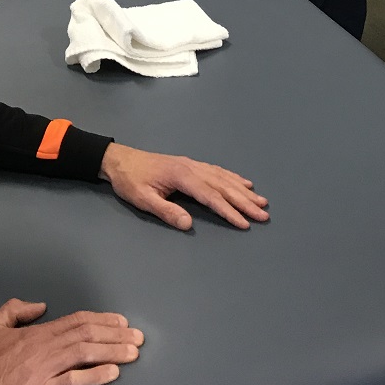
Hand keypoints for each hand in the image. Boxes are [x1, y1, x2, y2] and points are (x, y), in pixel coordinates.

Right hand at [0, 298, 142, 384]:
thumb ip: (16, 310)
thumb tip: (40, 306)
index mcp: (36, 331)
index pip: (76, 321)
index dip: (101, 320)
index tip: (121, 321)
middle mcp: (45, 347)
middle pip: (86, 335)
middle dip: (115, 335)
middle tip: (138, 337)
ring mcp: (45, 369)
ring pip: (85, 354)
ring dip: (112, 352)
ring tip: (134, 353)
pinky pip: (73, 381)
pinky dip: (95, 375)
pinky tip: (113, 373)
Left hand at [99, 143, 269, 230]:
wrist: (120, 160)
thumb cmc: (130, 181)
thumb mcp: (143, 199)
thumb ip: (166, 211)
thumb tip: (189, 225)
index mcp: (181, 176)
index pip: (210, 196)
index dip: (229, 210)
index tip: (245, 223)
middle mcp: (191, 168)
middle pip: (223, 186)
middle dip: (244, 201)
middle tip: (264, 214)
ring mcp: (192, 164)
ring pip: (223, 177)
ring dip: (243, 190)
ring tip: (262, 200)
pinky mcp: (190, 164)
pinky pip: (217, 170)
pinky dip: (233, 177)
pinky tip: (244, 182)